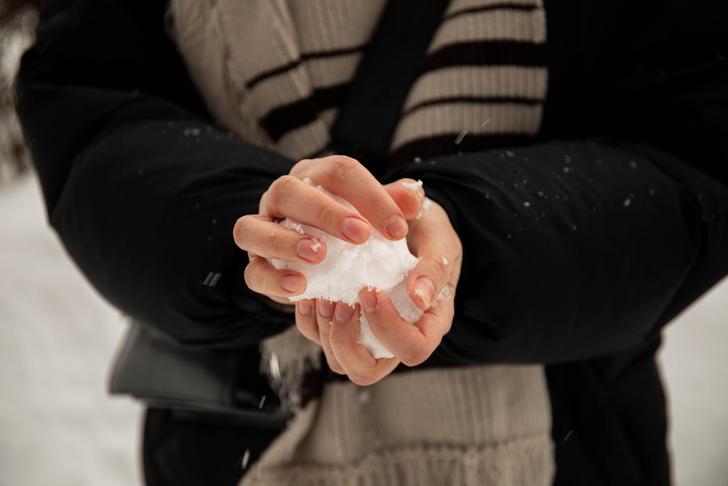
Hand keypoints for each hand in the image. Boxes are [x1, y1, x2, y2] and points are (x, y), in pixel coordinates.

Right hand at [233, 155, 422, 304]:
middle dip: (324, 212)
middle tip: (361, 236)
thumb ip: (396, 205)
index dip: (370, 196)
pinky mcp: (255, 266)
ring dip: (285, 241)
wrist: (329, 261)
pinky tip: (299, 287)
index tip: (399, 228)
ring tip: (319, 256)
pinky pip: (252, 272)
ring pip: (252, 227)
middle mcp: (281, 198)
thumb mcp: (380, 216)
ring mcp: (261, 230)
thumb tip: (414, 199)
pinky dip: (273, 280)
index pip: (338, 171)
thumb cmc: (356, 232)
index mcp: (315, 176)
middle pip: (289, 190)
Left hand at [294, 198, 461, 384]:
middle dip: (347, 340)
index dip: (389, 329)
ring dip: (326, 331)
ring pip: (339, 360)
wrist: (402, 216)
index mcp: (428, 323)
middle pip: (367, 370)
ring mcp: (366, 332)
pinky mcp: (342, 320)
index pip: (413, 350)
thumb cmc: (427, 230)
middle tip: (341, 302)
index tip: (371, 291)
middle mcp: (396, 337)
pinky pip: (318, 336)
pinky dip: (309, 320)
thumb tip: (419, 297)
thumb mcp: (440, 239)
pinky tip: (310, 293)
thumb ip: (435, 267)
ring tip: (324, 296)